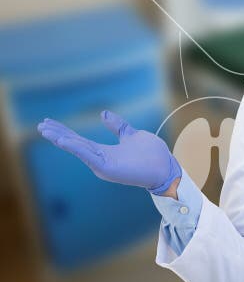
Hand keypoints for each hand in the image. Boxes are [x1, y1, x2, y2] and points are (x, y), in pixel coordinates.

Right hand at [37, 110, 181, 194]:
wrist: (164, 167)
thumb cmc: (150, 154)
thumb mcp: (130, 135)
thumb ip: (117, 126)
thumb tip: (103, 113)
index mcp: (103, 152)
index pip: (79, 140)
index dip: (64, 131)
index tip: (48, 122)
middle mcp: (100, 159)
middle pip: (75, 144)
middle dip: (57, 134)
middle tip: (40, 125)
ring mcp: (103, 164)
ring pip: (79, 149)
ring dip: (62, 139)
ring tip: (47, 131)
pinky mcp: (109, 168)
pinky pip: (89, 156)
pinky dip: (76, 148)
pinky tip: (64, 140)